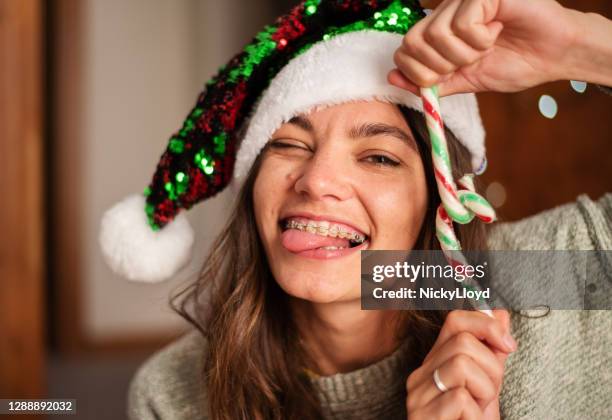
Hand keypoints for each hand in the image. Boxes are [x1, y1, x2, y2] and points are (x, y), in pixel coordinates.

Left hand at [390, 0, 581, 96]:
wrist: (555, 55)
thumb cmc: (515, 62)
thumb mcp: (465, 79)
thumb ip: (431, 81)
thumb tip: (392, 79)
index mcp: (438, 30)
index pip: (403, 52)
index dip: (421, 73)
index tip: (451, 73)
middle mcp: (444, 11)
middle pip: (413, 43)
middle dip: (442, 66)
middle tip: (471, 59)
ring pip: (436, 35)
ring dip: (464, 53)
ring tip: (488, 45)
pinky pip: (462, 24)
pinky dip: (481, 39)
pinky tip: (498, 29)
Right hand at [405, 310, 516, 418]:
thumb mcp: (486, 387)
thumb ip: (491, 352)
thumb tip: (499, 313)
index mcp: (435, 363)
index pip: (455, 320)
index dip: (485, 324)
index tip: (508, 345)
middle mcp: (420, 375)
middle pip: (463, 342)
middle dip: (492, 368)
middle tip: (488, 396)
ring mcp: (418, 396)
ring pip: (461, 364)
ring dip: (485, 391)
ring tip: (477, 412)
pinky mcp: (422, 416)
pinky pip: (460, 398)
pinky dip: (476, 414)